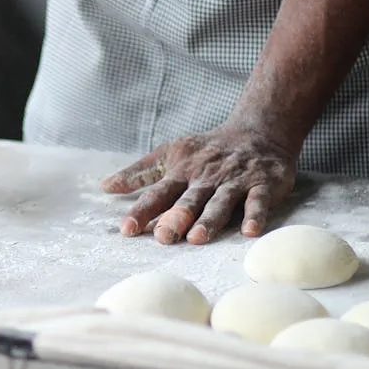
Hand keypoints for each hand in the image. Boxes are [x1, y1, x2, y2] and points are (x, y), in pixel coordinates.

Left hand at [100, 125, 296, 244]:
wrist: (259, 130)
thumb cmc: (208, 149)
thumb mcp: (170, 154)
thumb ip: (140, 173)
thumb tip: (105, 186)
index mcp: (182, 171)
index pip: (158, 193)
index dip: (142, 210)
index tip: (127, 229)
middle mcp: (206, 177)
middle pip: (189, 199)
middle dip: (176, 217)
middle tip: (163, 236)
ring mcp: (235, 181)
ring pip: (220, 202)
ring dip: (209, 219)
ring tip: (198, 238)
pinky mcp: (263, 184)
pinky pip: (258, 200)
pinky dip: (255, 215)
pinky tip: (250, 231)